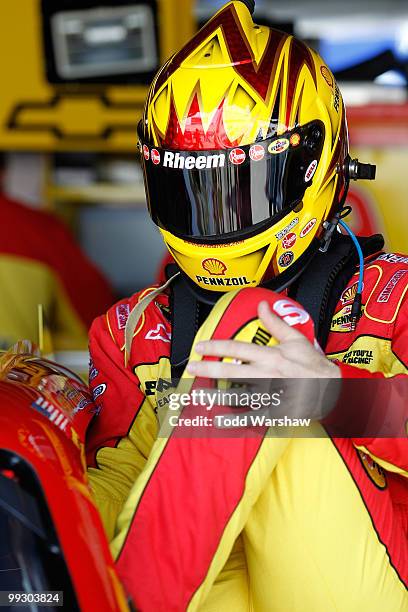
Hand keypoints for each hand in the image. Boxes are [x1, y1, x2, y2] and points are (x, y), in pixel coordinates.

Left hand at [186, 300, 340, 422]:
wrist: (334, 389)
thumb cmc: (314, 364)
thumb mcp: (296, 339)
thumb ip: (276, 323)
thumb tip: (262, 304)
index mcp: (271, 355)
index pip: (238, 348)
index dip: (216, 346)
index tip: (200, 346)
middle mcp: (268, 374)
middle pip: (232, 370)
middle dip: (209, 369)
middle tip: (191, 368)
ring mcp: (271, 394)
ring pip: (238, 394)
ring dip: (217, 395)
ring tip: (198, 394)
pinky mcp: (276, 411)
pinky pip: (252, 416)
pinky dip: (235, 419)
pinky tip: (220, 420)